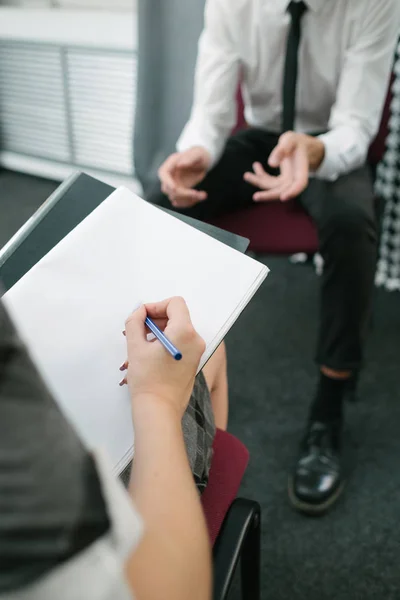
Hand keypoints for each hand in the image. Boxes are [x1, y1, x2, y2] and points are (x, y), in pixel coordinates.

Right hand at [121, 297, 204, 418]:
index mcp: (184, 332)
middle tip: (138, 330)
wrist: (159, 409)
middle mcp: (195, 339)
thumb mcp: (135, 346)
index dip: (156, 306)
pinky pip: (181, 342)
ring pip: (178, 329)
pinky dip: (166, 341)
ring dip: (159, 331)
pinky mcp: (194, 361)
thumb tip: (139, 311)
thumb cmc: (148, 380)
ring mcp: (197, 351)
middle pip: (177, 316)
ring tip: (141, 344)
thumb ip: (135, 322)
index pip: (175, 303)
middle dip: (156, 319)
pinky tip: (150, 353)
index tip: (142, 317)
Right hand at [158, 147, 210, 208]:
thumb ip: (189, 158)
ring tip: (203, 195)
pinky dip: (190, 202)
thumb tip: (180, 164)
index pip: (163, 174)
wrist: (202, 161)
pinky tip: (200, 197)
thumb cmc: (198, 155)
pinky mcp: (180, 192)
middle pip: (169, 190)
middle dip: (183, 194)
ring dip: (189, 200)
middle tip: (198, 194)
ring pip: (175, 198)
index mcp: (171, 164)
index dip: (167, 182)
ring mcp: (174, 185)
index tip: (175, 188)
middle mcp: (170, 176)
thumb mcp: (196, 154)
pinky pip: (181, 202)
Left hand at [243, 132, 313, 201]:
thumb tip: (271, 164)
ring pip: (272, 187)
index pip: (300, 184)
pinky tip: (256, 165)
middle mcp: (294, 179)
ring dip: (258, 182)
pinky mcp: (279, 180)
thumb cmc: (296, 141)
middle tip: (255, 197)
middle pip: (283, 191)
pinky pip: (268, 182)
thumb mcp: (291, 139)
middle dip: (269, 195)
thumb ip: (283, 148)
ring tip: (246, 175)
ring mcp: (286, 181)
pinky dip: (260, 176)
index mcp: (302, 170)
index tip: (283, 198)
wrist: (298, 145)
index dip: (293, 191)